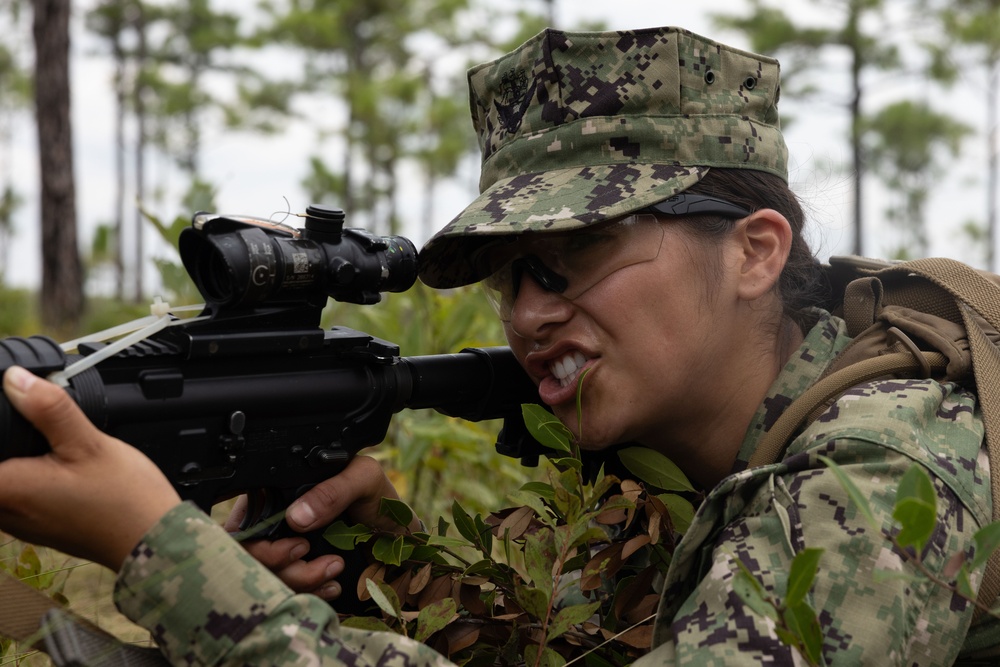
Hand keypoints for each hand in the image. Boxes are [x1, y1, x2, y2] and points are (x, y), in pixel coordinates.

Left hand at [0, 366, 180, 570]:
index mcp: (6, 488)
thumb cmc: (124, 500)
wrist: (153, 540)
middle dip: (9, 440)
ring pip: (4, 480)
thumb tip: (15, 379)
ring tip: (53, 442)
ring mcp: (20, 522)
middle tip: (36, 423)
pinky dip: (30, 474)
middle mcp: (5, 510)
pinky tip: (59, 463)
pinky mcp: (37, 526)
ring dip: (19, 458)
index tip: (15, 416)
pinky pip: (18, 495)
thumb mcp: (89, 443)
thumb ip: (48, 409)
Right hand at [224, 455, 416, 599]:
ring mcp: (283, 551)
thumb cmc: (377, 498)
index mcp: (276, 494)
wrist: (399, 536)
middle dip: (277, 563)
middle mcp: (272, 523)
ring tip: (333, 567)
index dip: (255, 541)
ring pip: (266, 578)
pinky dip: (309, 592)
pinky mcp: (297, 574)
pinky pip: (287, 593)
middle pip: (248, 556)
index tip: (294, 545)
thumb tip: (296, 517)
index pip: (241, 523)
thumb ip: (333, 490)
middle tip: (309, 553)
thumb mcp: (363, 479)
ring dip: (298, 579)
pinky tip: (332, 584)